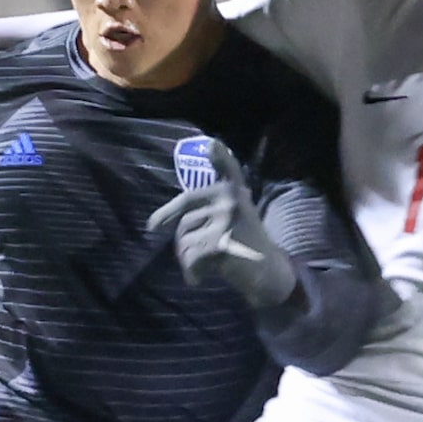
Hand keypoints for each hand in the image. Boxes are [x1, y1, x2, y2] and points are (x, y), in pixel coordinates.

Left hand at [145, 143, 298, 308]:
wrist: (269, 274)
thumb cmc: (244, 244)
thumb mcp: (231, 217)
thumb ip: (203, 211)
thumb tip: (153, 224)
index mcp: (234, 191)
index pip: (226, 167)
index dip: (219, 155)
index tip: (213, 143)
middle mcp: (231, 200)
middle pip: (184, 219)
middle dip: (183, 241)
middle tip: (196, 256)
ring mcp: (226, 220)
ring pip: (183, 240)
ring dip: (187, 259)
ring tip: (203, 266)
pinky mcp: (220, 242)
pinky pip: (189, 257)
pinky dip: (191, 272)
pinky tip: (201, 278)